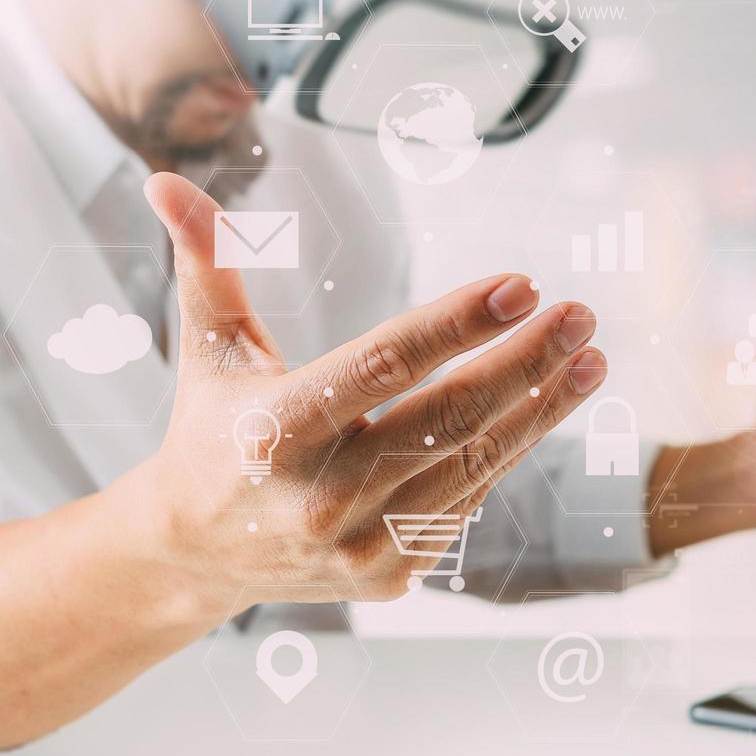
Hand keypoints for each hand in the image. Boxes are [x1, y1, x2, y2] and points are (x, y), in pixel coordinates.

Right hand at [112, 173, 609, 610]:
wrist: (194, 553)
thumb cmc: (210, 432)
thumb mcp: (206, 349)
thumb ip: (204, 263)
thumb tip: (166, 178)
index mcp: (273, 430)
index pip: (384, 365)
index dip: (457, 324)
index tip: (522, 285)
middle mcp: (318, 496)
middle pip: (447, 419)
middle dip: (525, 362)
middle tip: (579, 314)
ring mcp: (357, 545)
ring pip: (472, 466)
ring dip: (540, 410)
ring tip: (589, 358)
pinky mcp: (388, 576)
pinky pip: (464, 504)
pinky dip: (505, 455)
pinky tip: (540, 408)